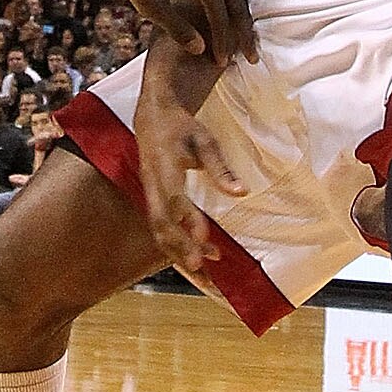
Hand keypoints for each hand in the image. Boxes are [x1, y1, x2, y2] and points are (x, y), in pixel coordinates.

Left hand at [103, 0, 254, 65]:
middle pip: (237, 5)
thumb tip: (200, 49)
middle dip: (244, 33)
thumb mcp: (151, 4)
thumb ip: (177, 28)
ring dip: (237, 14)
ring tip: (241, 35)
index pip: (221, 20)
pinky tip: (222, 5)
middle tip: (251, 56)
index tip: (223, 63)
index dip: (223, 44)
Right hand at [134, 72, 247, 280]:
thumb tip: (242, 193)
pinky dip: (176, 246)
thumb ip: (221, 168)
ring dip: (178, 253)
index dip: (187, 218)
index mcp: (164, 166)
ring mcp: (149, 194)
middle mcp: (152, 184)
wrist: (151, 118)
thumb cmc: (181, 127)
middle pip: (160, 222)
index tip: (205, 237)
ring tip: (204, 273)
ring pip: (158, 230)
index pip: (174, 197)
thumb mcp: (205, 140)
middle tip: (201, 267)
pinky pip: (160, 228)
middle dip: (179, 247)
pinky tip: (200, 257)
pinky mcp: (152, 200)